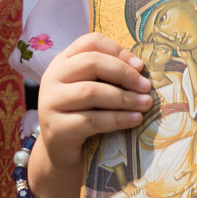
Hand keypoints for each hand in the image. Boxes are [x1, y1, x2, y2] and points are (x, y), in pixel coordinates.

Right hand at [28, 34, 153, 197]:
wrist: (63, 154)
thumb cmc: (84, 117)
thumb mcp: (95, 91)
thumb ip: (109, 77)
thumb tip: (143, 71)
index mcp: (63, 62)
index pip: (90, 42)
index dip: (118, 51)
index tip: (140, 66)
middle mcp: (52, 77)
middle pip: (91, 62)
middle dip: (124, 74)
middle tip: (146, 87)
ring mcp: (50, 102)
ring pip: (91, 91)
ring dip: (124, 98)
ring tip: (145, 104)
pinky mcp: (56, 128)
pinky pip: (91, 120)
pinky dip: (117, 119)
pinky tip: (134, 120)